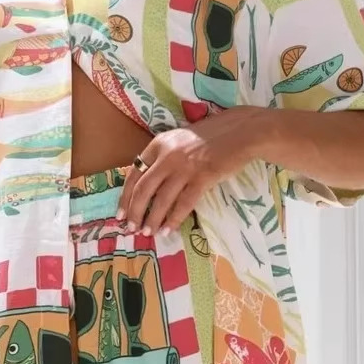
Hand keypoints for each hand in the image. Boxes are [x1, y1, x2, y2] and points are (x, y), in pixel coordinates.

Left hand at [119, 112, 265, 230]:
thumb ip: (164, 156)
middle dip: (135, 211)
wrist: (242, 131)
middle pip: (144, 188)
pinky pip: (183, 204)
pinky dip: (174, 219)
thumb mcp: (180, 140)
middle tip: (132, 228)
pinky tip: (168, 229)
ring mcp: (185, 167)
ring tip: (148, 232)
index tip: (121, 213)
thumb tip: (149, 182)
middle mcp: (168, 155)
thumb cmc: (212, 135)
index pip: (134, 172)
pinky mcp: (202, 178)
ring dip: (152, 219)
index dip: (125, 195)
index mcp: (159, 143)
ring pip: (161, 200)